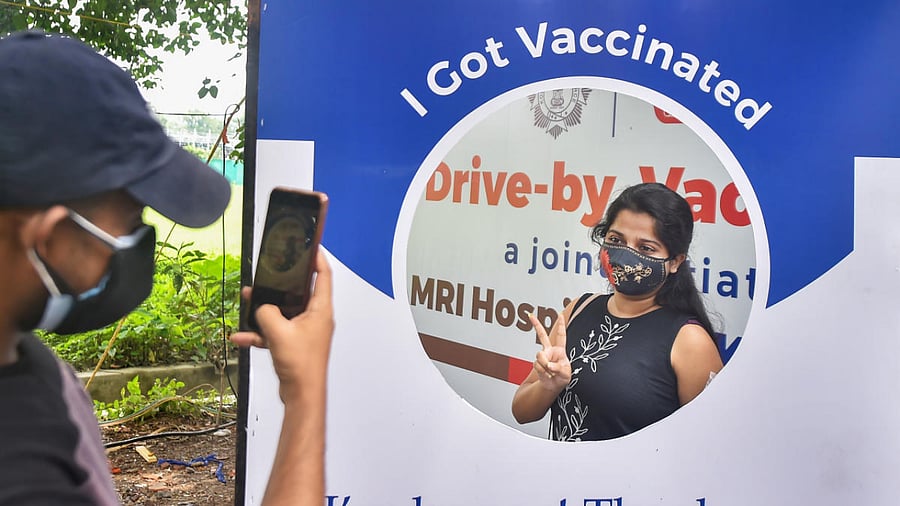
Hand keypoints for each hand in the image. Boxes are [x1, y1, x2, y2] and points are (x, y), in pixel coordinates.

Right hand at [231, 250, 334, 403]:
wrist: (301, 395)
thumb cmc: (302, 366)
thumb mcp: (278, 332)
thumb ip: (266, 312)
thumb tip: (261, 307)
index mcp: (321, 310)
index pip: (324, 275)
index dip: (318, 258)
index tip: (311, 247)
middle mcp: (315, 318)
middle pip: (298, 293)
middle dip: (280, 285)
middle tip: (268, 275)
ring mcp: (305, 331)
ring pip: (284, 312)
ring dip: (266, 309)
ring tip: (249, 302)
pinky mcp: (294, 343)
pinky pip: (275, 331)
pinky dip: (260, 332)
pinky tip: (242, 336)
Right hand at [529, 311, 571, 391]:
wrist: (552, 386)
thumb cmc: (562, 378)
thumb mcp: (565, 374)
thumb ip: (558, 367)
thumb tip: (548, 364)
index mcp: (560, 350)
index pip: (560, 336)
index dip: (560, 325)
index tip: (560, 315)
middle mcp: (549, 351)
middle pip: (542, 336)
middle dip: (536, 325)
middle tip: (530, 316)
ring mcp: (542, 357)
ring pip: (540, 356)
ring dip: (546, 366)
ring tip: (551, 373)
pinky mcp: (536, 363)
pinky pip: (537, 365)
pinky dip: (543, 372)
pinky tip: (547, 375)